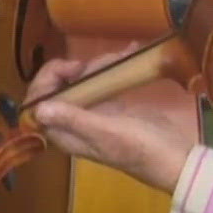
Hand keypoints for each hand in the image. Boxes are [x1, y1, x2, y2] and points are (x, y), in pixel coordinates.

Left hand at [26, 46, 192, 192]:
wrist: (175, 159)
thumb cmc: (139, 148)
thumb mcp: (106, 131)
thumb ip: (73, 119)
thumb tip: (39, 109)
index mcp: (66, 134)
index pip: (38, 106)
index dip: (45, 82)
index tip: (68, 67)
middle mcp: (74, 124)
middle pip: (58, 89)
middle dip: (73, 70)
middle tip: (90, 64)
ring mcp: (94, 115)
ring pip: (82, 83)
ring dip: (97, 66)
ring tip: (121, 56)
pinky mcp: (112, 108)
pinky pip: (103, 83)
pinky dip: (113, 68)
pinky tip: (129, 53)